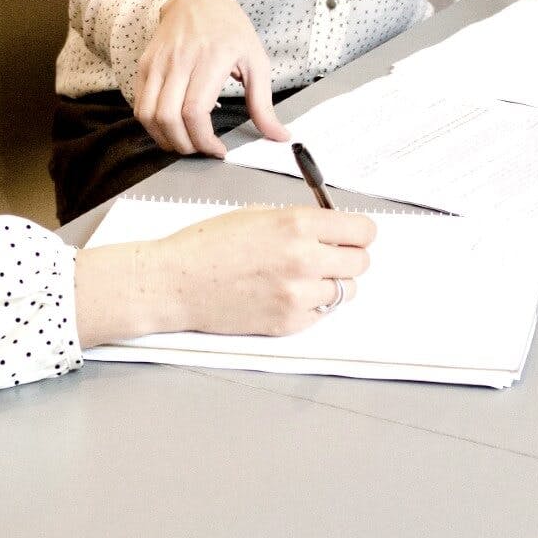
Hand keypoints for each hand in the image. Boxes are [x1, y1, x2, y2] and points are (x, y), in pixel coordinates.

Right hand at [74, 207, 375, 346]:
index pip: (363, 231)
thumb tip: (331, 229)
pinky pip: (322, 314)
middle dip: (347, 257)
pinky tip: (287, 295)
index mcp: (297, 224)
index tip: (352, 235)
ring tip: (304, 278)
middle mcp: (304, 259)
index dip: (358, 233)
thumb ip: (299, 222)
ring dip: (332, 283)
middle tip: (329, 256)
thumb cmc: (207, 246)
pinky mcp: (288, 323)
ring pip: (346, 292)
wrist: (175, 282)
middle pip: (361, 262)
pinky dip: (312, 306)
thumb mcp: (257, 215)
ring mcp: (298, 295)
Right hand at [134, 0, 289, 156]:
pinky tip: (171, 127)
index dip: (203, 140)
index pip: (195, 111)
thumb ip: (263, 104)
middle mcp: (179, 60)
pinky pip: (140, 104)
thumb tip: (278, 135)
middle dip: (184, 145)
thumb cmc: (230, 30)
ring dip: (164, 139)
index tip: (218, 150)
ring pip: (148, 114)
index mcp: (211, 58)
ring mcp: (158, 62)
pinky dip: (152, 124)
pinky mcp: (145, 65)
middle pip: (168, 118)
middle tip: (201, 150)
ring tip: (185, 142)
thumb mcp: (256, 61)